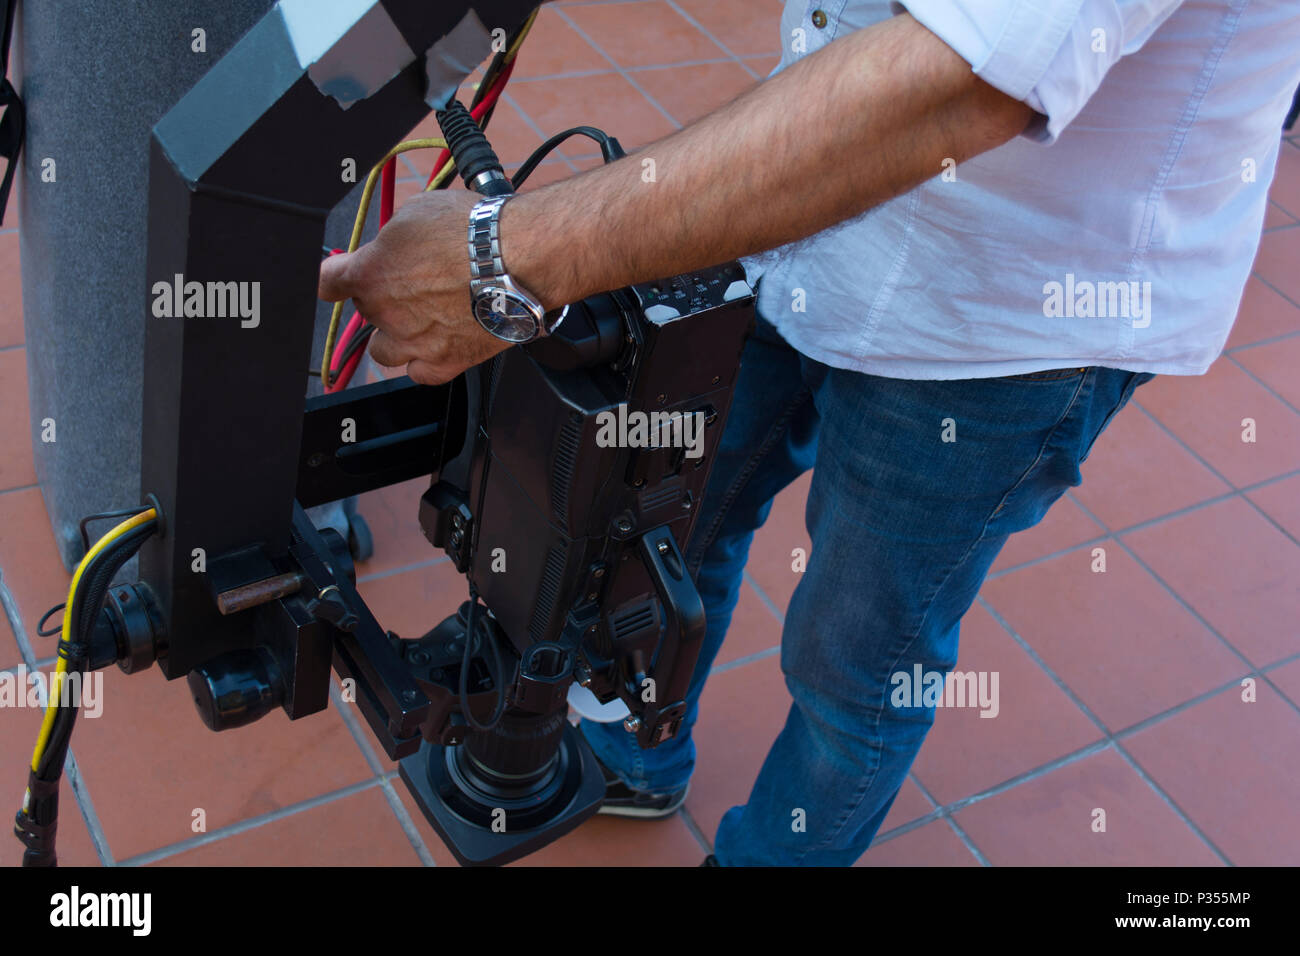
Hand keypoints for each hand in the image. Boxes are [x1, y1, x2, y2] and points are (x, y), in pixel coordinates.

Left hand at [317, 189, 510, 384]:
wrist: (519, 259)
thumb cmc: (474, 231)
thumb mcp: (417, 212)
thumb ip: (392, 240)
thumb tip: (390, 248)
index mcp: (369, 273)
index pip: (327, 282)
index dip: (334, 278)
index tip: (339, 278)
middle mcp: (385, 313)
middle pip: (366, 311)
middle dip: (383, 297)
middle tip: (415, 283)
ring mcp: (413, 342)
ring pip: (384, 350)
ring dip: (395, 335)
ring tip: (423, 317)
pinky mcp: (446, 362)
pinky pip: (419, 372)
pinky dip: (422, 360)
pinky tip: (436, 343)